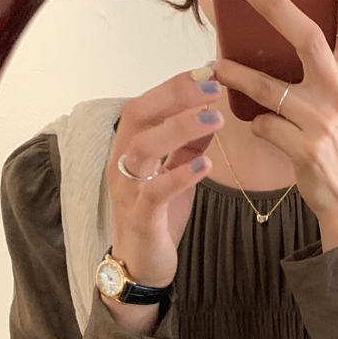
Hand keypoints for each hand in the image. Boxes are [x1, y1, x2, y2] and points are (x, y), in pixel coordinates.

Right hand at [106, 69, 224, 292]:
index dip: (173, 86)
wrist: (141, 267)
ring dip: (179, 129)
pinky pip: (155, 193)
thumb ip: (186, 145)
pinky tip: (206, 163)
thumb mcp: (174, 173)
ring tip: (215, 118)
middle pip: (138, 117)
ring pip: (142, 149)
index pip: (145, 106)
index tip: (207, 71)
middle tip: (212, 88)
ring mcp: (128, 191)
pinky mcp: (141, 219)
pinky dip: (179, 175)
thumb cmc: (157, 215)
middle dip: (174, 97)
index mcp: (129, 149)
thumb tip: (209, 111)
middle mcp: (122, 165)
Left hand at [211, 0, 337, 251]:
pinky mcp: (306, 148)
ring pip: (268, 87)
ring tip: (216, 68)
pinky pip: (263, 125)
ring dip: (236, 76)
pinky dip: (256, 125)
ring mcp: (323, 120)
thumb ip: (327, 70)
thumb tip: (288, 34)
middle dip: (275, 11)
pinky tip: (263, 131)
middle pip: (307, 39)